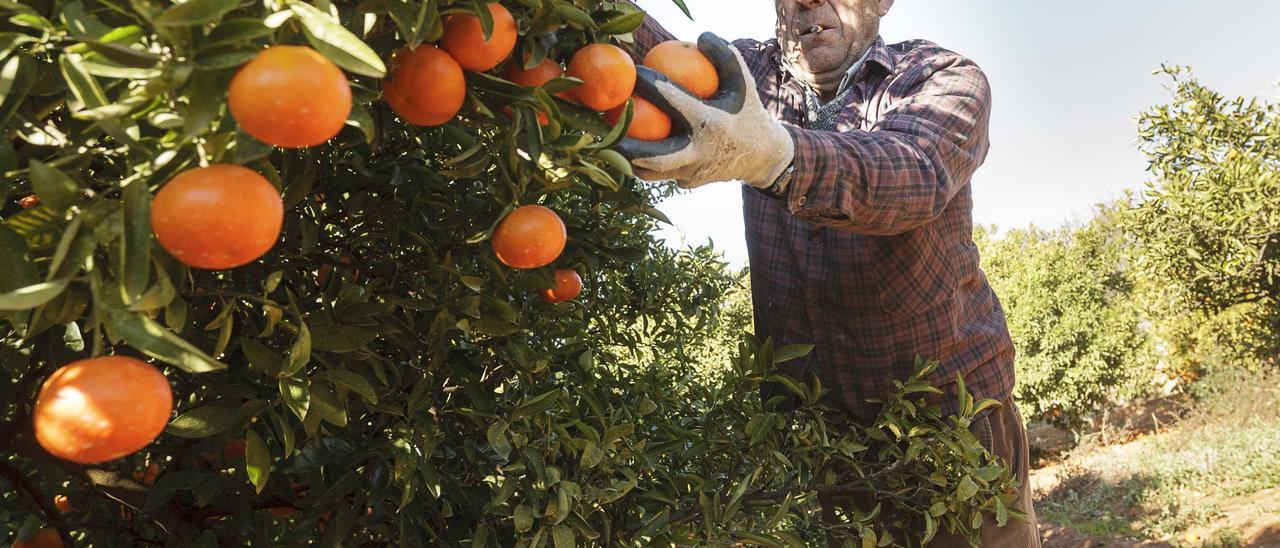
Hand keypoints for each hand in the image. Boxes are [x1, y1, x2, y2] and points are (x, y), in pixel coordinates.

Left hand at [617, 32, 793, 189]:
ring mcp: (692, 173)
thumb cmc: (748, 113)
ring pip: (650, 172)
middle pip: (653, 155)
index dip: (649, 84)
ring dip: (627, 158)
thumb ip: (725, 55)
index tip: (633, 72)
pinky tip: (628, 147)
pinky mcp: (689, 184)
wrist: (763, 157)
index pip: (673, 102)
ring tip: (610, 139)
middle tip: (605, 126)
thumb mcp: (743, 82)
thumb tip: (699, 37)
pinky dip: (642, 162)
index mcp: (711, 124)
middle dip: (624, 144)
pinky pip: (660, 174)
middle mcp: (699, 153)